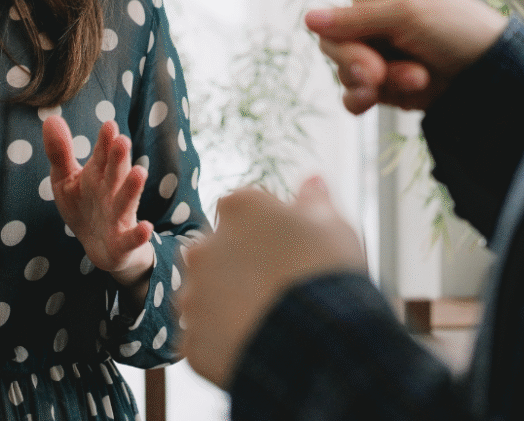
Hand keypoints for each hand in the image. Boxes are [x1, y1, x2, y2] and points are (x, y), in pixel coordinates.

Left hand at [42, 117, 154, 288]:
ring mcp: (119, 216)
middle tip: (122, 140)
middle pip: (115, 173)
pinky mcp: (123, 241)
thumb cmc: (84, 206)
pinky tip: (146, 227)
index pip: (102, 155)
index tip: (108, 125)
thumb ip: (60, 152)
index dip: (105, 141)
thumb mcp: (66, 179)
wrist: (100, 247)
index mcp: (98, 175)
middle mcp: (112, 192)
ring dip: (132, 188)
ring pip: (126, 201)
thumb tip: (51, 118)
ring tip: (140, 172)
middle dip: (119, 158)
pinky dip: (139, 234)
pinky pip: (132, 238)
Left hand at [177, 177, 365, 388]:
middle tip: (279, 287)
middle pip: (219, 251)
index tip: (291, 249)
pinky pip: (206, 337)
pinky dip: (224, 341)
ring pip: (207, 294)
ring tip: (268, 319)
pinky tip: (256, 344)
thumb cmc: (327, 274)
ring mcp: (193, 294)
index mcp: (238, 208)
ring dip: (228, 302)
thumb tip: (312, 180)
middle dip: (242, 265)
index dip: (270, 230)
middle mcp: (204, 245)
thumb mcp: (332, 225)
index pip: (245, 210)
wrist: (317, 343)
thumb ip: (314, 200)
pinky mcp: (191, 340)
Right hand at [256, 0, 506, 113]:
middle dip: (352, 57)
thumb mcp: (408, 12)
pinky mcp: (378, 80)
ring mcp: (371, 46)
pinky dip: (367, 98)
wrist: (487, 75)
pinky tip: (387, 99)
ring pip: (339, 67)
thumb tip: (309, 20)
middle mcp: (365, 11)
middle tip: (378, 72)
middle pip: (326, 35)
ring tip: (413, 78)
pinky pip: (351, 92)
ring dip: (371, 79)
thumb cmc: (456, 26)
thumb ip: (356, 18)